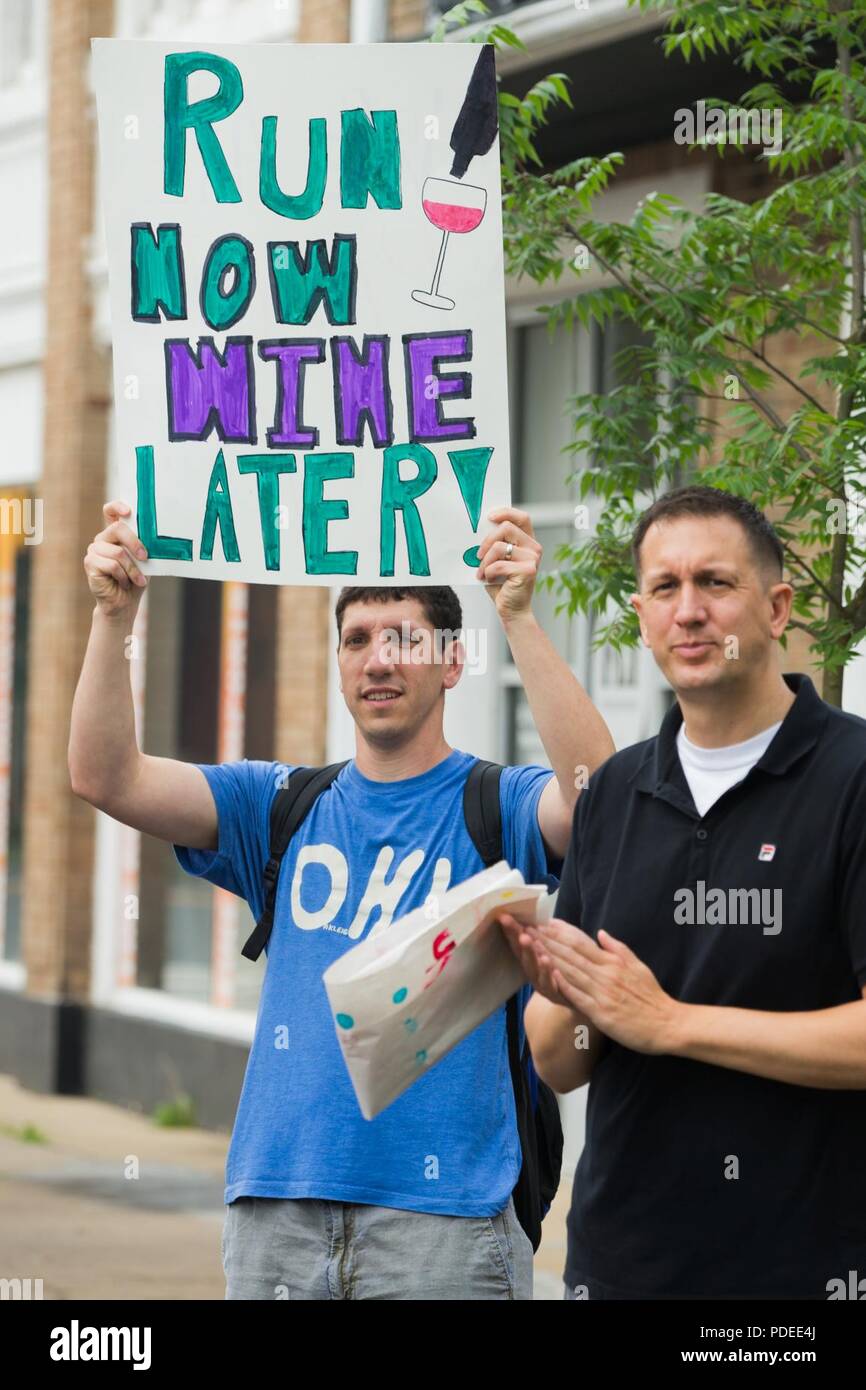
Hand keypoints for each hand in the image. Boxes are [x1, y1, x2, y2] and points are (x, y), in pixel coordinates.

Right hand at [84, 500, 147, 618]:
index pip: (110, 511)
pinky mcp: (90, 563)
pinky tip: (125, 583)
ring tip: (137, 580)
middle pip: (117, 529)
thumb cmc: (135, 580)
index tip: (128, 511)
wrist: (124, 603)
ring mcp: (94, 550)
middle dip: (135, 543)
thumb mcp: (144, 561)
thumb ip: (144, 546)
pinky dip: (124, 576)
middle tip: (145, 557)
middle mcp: (102, 539)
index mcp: (115, 534)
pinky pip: (111, 565)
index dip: (117, 507)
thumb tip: (155, 537)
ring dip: (133, 569)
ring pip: (118, 552)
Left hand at [475, 507, 541, 622]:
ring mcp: (533, 559)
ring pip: (499, 547)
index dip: (506, 512)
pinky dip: (488, 573)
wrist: (511, 610)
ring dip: (485, 561)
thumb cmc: (503, 584)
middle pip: (507, 527)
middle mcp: (534, 548)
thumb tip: (480, 529)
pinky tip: (489, 580)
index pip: (522, 517)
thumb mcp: (498, 559)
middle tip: (478, 556)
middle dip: (486, 541)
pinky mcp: (528, 571)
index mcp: (528, 542)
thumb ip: (495, 544)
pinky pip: (498, 564)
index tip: (489, 517)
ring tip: (482, 572)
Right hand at [496, 912, 571, 1007]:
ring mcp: (543, 984)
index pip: (520, 940)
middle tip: (515, 928)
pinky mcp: (556, 995)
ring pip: (534, 969)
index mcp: (533, 956)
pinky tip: (547, 962)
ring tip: (527, 941)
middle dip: (519, 940)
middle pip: (523, 954)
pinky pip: (551, 985)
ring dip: (530, 954)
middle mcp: (533, 970)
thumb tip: (541, 913)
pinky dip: (547, 974)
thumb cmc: (573, 965)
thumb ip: (554, 929)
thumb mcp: (566, 942)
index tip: (504, 916)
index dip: (512, 929)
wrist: (588, 996)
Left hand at [533, 918, 683, 1054]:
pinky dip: (561, 984)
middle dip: (548, 940)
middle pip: (571, 954)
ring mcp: (602, 993)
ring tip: (531, 946)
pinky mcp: (600, 1012)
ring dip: (549, 957)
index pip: (582, 942)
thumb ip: (618, 949)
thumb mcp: (638, 966)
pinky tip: (547, 975)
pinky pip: (577, 996)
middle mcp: (606, 974)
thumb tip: (600, 933)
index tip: (545, 922)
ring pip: (570, 971)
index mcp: (613, 962)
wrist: (667, 1024)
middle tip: (528, 928)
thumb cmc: (652, 997)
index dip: (561, 932)